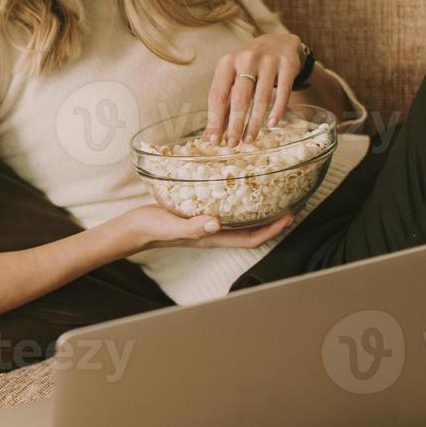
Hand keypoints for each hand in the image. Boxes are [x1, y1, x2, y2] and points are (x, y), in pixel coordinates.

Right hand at [112, 204, 295, 254]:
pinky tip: (241, 188)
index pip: (251, 238)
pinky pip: (228, 210)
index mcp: (212, 236)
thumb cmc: (151, 227)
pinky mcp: (199, 214)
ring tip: (275, 194)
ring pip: (242, 221)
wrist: (133, 227)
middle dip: (274, 221)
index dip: (273, 230)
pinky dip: (241, 202)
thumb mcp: (170, 224)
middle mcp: (215, 232)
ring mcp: (208, 224)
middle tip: (292, 202)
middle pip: (253, 230)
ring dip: (261, 212)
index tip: (290, 215)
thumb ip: (193, 226)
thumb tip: (216, 223)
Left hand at [204, 33, 302, 145]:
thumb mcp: (232, 78)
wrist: (278, 42)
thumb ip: (223, 105)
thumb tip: (211, 136)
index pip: (217, 95)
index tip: (215, 140)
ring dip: (255, 122)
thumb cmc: (248, 67)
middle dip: (235, 124)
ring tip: (250, 140)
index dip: (215, 120)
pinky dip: (277, 110)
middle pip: (239, 97)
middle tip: (233, 144)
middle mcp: (246, 59)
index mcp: (226, 63)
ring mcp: (268, 61)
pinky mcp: (287, 65)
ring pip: (261, 97)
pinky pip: (283, 92)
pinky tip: (272, 125)